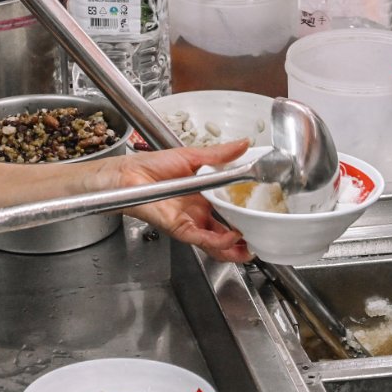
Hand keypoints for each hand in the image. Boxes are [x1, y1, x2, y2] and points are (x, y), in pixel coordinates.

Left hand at [93, 140, 253, 262]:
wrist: (129, 174)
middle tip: (262, 237)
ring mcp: (190, 221)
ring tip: (251, 247)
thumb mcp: (193, 156)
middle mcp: (198, 212)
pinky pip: (202, 239)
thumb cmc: (153, 165)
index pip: (230, 209)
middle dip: (244, 238)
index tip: (262, 214)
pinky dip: (218, 242)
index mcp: (203, 195)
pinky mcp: (180, 228)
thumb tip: (243, 144)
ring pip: (216, 241)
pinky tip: (232, 238)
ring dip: (234, 247)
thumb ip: (220, 154)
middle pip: (225, 230)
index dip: (246, 215)